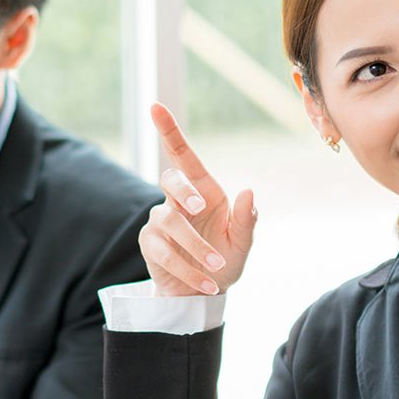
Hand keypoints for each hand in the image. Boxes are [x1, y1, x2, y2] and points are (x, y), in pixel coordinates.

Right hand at [139, 103, 256, 296]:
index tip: (155, 106)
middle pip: (170, 180)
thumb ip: (246, 219)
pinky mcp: (150, 244)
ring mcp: (161, 221)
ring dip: (194, 245)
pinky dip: (188, 268)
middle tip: (200, 205)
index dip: (169, 131)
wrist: (204, 292)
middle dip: (183, 189)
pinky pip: (164, 252)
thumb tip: (248, 192)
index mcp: (204, 190)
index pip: (183, 155)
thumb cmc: (225, 259)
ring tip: (215, 266)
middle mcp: (179, 201)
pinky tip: (207, 284)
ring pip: (169, 221)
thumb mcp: (243, 242)